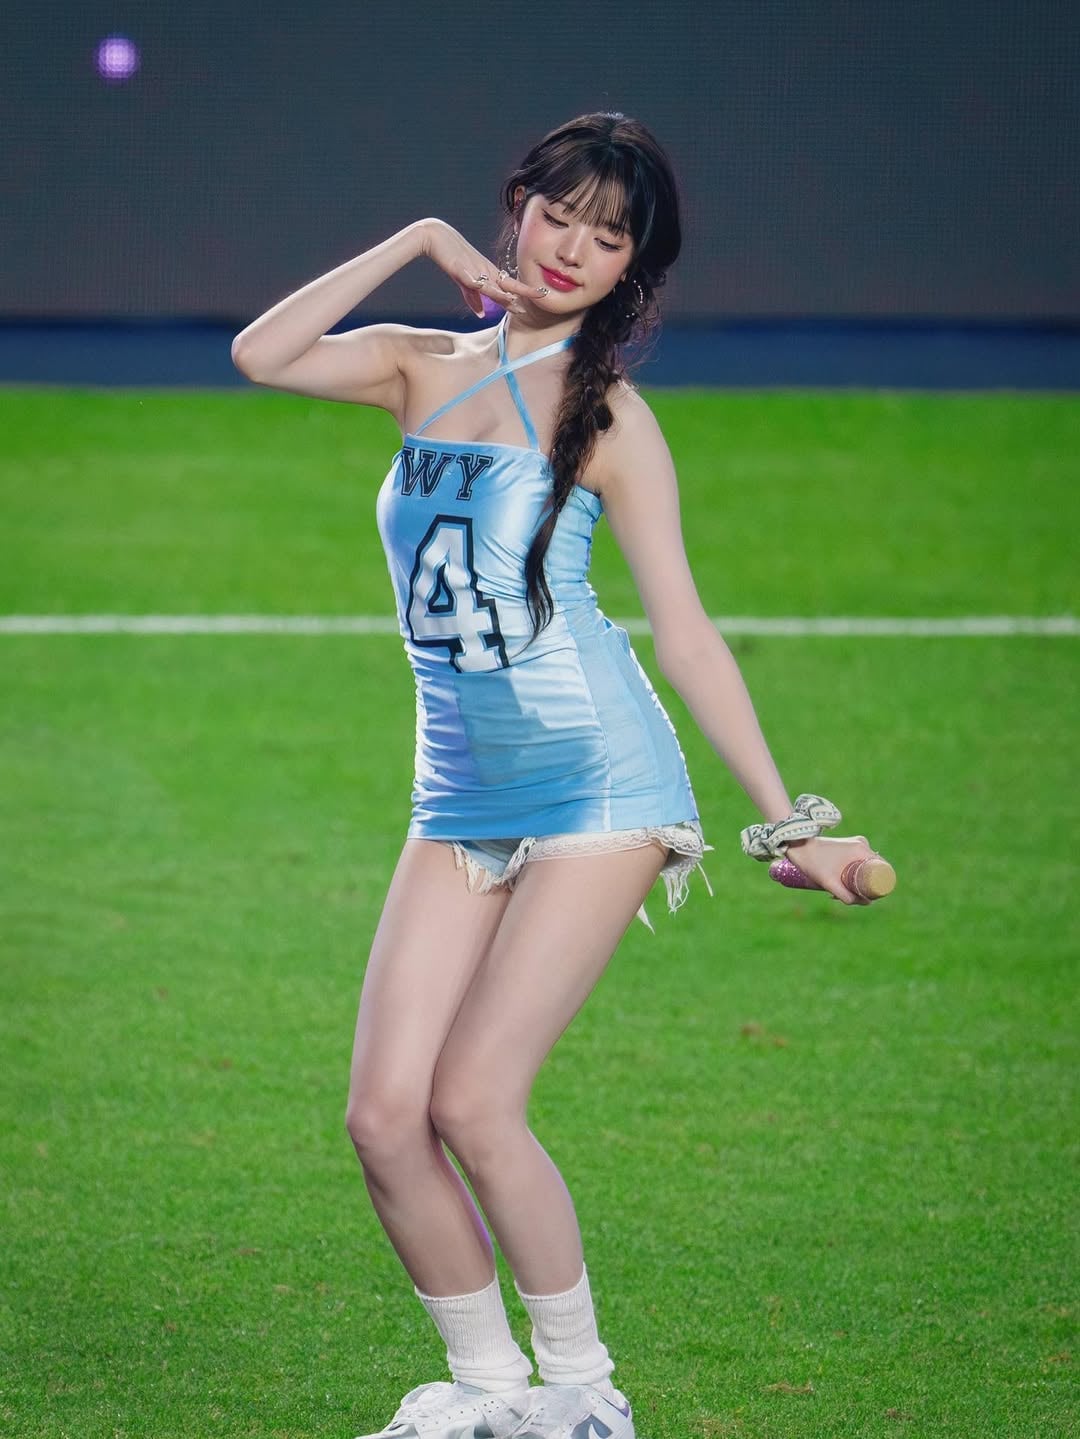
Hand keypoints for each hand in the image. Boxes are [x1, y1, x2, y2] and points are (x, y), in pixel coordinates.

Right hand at [415, 218, 545, 317]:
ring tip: (518, 302)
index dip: (525, 291)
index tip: (542, 295)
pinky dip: (478, 288)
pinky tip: (484, 291)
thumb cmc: (452, 256)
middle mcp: (485, 271)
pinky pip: (471, 281)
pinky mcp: (459, 269)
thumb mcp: (464, 281)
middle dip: (523, 292)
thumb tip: (481, 315)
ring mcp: (473, 269)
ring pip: (492, 285)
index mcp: (488, 274)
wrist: (435, 236)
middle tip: (542, 295)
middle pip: (507, 285)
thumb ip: (473, 298)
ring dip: (504, 295)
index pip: (510, 285)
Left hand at [783, 833, 876, 904]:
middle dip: (864, 886)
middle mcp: (862, 844)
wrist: (797, 845)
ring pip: (864, 866)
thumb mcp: (829, 883)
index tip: (869, 897)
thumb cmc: (813, 863)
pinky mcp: (848, 846)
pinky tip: (840, 883)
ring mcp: (855, 844)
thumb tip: (866, 903)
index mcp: (862, 849)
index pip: (882, 869)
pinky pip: (857, 861)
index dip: (880, 885)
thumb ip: (846, 896)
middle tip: (849, 897)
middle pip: (873, 869)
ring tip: (840, 892)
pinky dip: (853, 873)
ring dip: (857, 880)